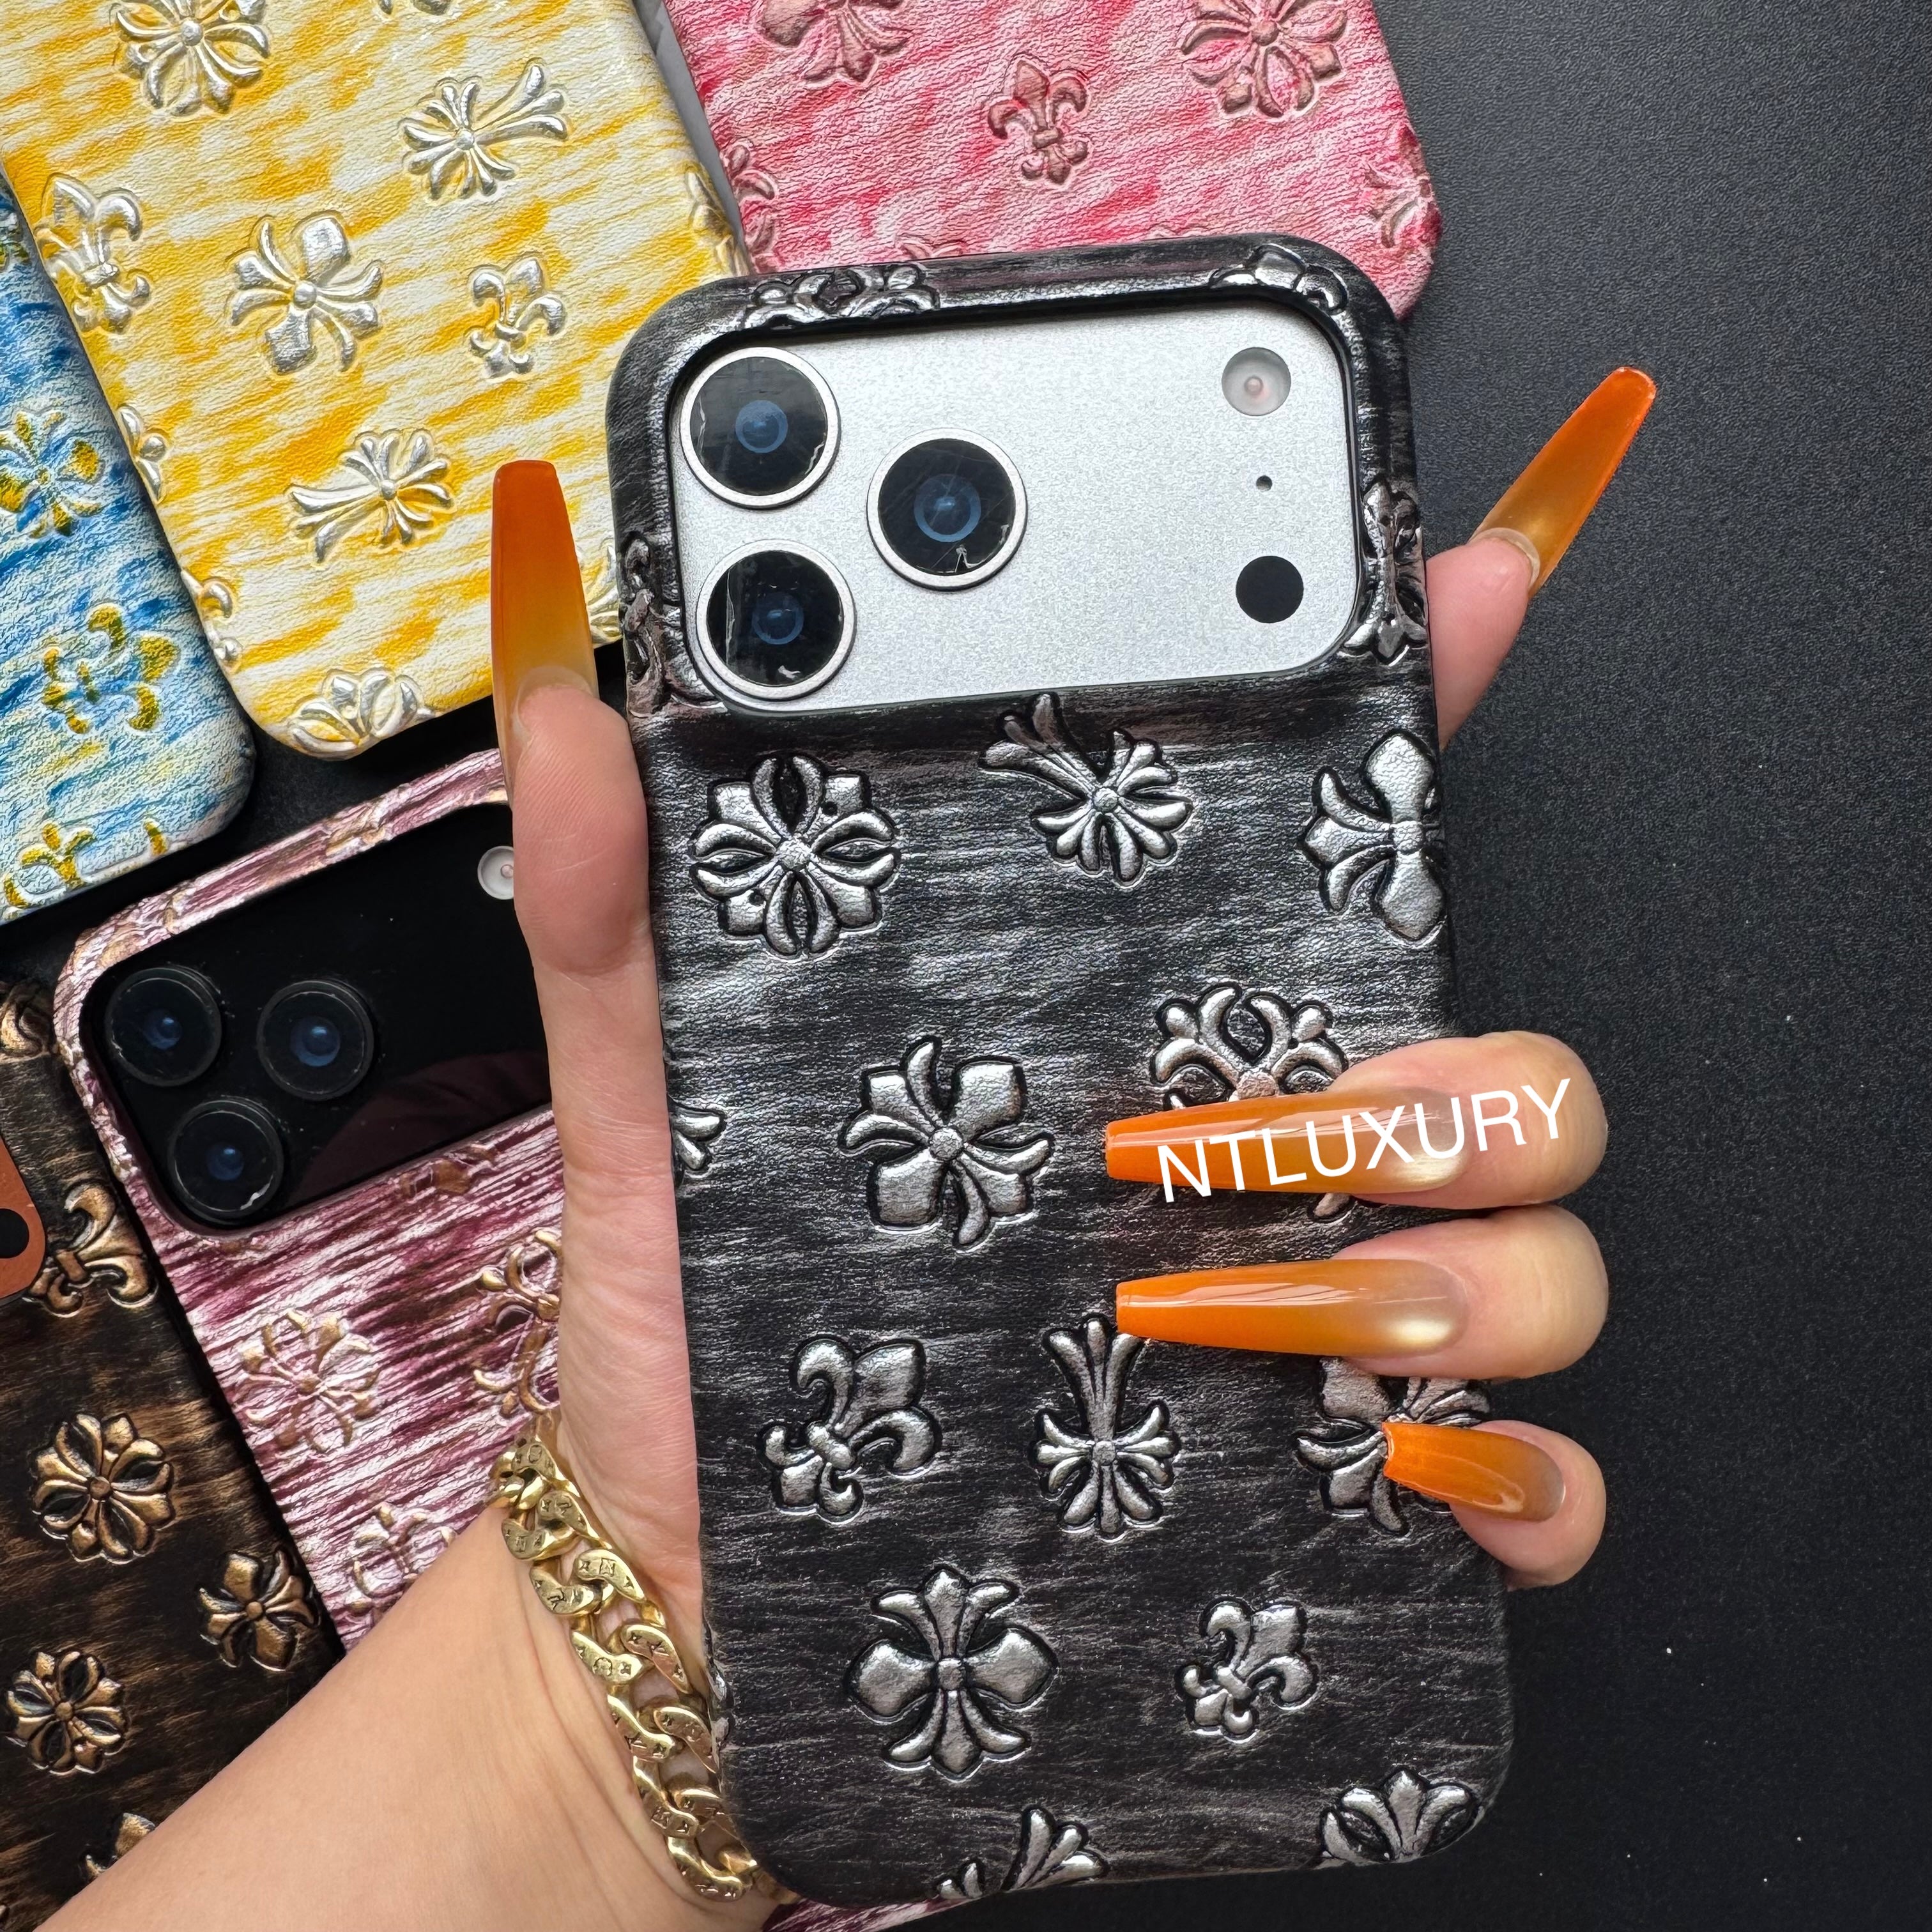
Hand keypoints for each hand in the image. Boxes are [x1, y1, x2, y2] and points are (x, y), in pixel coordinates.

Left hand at [494, 370, 1651, 1614]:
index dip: (1417, 703)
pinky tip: (1394, 1478)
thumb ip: (619, 911)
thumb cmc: (706, 1336)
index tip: (1455, 586)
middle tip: (1248, 1129)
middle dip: (1452, 1085)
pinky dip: (1513, 1488)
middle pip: (1501, 1075)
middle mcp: (1264, 1175)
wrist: (695, 1581)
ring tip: (1256, 1312)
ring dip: (1467, 1278)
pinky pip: (1530, 1487)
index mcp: (1147, 1040)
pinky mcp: (1333, 1509)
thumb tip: (572, 722)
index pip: (1328, 852)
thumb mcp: (657, 1103)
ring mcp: (1322, 1341)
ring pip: (1546, 1259)